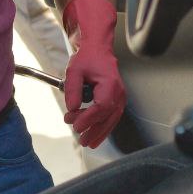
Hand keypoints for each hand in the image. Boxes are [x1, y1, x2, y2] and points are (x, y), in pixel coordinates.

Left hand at [61, 0, 126, 148]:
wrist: (97, 50)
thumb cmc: (87, 58)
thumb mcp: (74, 71)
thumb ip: (73, 89)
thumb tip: (72, 108)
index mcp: (110, 84)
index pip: (102, 106)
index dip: (89, 118)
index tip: (76, 125)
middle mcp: (119, 92)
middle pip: (108, 116)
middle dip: (93, 129)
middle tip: (80, 138)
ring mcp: (120, 97)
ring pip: (111, 120)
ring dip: (99, 132)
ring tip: (87, 143)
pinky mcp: (117, 101)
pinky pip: (112, 117)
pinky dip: (104, 128)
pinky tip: (95, 137)